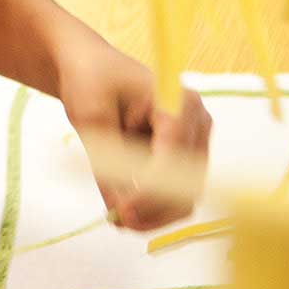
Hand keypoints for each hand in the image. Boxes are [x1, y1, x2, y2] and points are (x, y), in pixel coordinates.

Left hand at [58, 44, 210, 229]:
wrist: (92, 67)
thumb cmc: (91, 79)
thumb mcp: (91, 117)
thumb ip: (108, 163)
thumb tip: (119, 212)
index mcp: (180, 102)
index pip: (174, 160)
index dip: (151, 192)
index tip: (120, 212)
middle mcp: (197, 123)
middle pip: (188, 185)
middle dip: (154, 209)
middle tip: (116, 221)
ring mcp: (194, 141)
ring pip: (184, 196)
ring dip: (153, 212)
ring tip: (116, 217)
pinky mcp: (183, 157)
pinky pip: (174, 194)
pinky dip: (150, 206)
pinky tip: (122, 204)